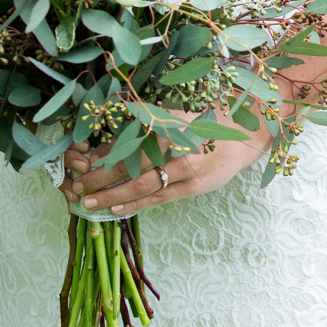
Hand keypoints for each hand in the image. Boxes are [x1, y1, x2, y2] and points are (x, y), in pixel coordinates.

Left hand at [59, 118, 268, 215]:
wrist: (249, 136)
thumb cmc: (208, 123)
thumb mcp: (178, 117)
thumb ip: (147, 127)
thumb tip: (108, 143)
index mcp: (172, 122)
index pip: (130, 138)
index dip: (103, 152)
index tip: (81, 161)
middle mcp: (179, 143)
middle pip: (131, 162)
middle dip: (100, 176)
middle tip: (77, 185)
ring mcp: (188, 167)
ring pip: (142, 184)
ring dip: (112, 194)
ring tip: (88, 201)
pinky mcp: (194, 186)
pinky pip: (158, 198)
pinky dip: (135, 204)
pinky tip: (115, 209)